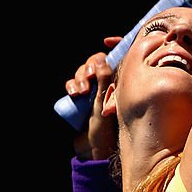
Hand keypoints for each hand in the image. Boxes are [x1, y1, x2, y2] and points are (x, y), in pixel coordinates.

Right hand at [65, 36, 121, 159]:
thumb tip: (105, 60)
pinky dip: (71, 84)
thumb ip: (106, 82)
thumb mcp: (107, 103)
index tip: (108, 41)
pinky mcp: (80, 97)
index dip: (115, 44)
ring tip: (81, 91)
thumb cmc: (108, 128)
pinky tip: (73, 92)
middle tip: (91, 77)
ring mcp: (93, 90)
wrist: (94, 150)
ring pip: (83, 72)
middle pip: (97, 62)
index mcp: (120, 80)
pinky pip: (73, 84)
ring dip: (80, 76)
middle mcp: (107, 83)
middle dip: (91, 66)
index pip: (116, 56)